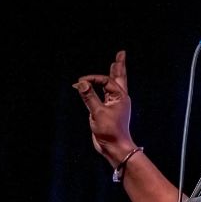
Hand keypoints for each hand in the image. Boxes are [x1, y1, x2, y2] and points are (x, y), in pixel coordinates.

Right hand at [73, 50, 134, 165]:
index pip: (105, 81)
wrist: (115, 147)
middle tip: (121, 53)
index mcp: (121, 96)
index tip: (79, 83)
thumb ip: (89, 97)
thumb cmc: (110, 131)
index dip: (92, 79)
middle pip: (119, 77)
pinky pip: (107, 94)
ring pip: (114, 85)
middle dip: (118, 65)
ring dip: (114, 74)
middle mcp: (120, 98)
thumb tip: (81, 83)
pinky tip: (104, 84)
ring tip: (115, 64)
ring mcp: (115, 104)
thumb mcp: (97, 113)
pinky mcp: (109, 110)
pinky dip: (105, 86)